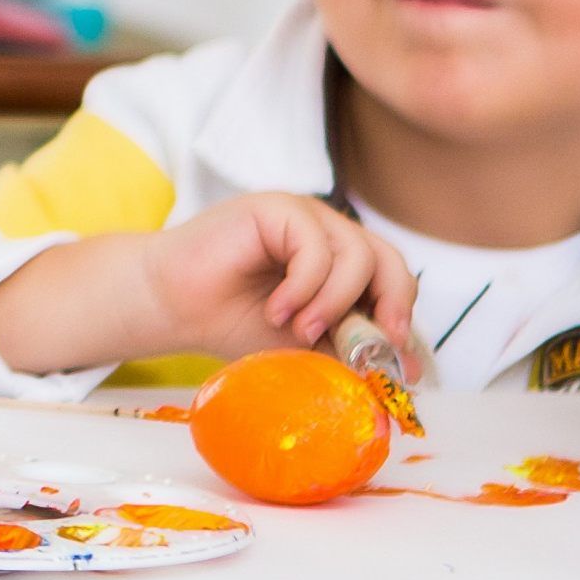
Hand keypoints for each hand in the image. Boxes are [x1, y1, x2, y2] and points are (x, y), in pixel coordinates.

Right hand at [137, 191, 416, 365]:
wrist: (174, 306)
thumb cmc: (232, 322)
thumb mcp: (304, 345)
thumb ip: (348, 348)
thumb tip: (404, 370)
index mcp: (340, 263)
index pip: (393, 278)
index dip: (401, 313)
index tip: (395, 356)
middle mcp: (328, 234)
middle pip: (387, 259)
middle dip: (388, 304)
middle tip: (371, 342)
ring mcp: (305, 218)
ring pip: (356, 255)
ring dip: (334, 303)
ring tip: (298, 328)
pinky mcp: (278, 209)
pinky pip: (315, 249)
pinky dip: (303, 288)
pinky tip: (276, 309)